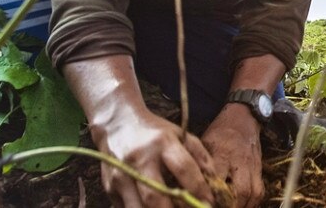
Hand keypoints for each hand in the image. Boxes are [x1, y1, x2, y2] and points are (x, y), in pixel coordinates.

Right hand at [91, 107, 216, 207]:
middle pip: (156, 196)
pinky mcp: (110, 188)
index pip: (183, 168)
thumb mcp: (180, 135)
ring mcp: (121, 175)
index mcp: (162, 143)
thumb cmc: (155, 133)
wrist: (117, 124)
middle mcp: (140, 159)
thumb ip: (200, 155)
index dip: (198, 189)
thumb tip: (215, 182)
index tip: (209, 203)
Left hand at [201, 103, 265, 206]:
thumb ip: (201, 165)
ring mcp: (252, 166)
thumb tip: (190, 186)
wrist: (243, 118)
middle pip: (240, 191)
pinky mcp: (259, 169)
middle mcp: (240, 162)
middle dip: (230, 206)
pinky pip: (259, 191)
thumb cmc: (219, 132)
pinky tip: (242, 206)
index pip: (218, 180)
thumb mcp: (205, 144)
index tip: (204, 203)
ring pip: (252, 193)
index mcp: (222, 154)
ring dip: (242, 206)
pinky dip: (252, 202)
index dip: (211, 196)